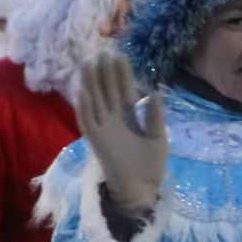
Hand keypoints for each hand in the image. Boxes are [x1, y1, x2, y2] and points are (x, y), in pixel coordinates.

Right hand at [75, 50, 166, 218]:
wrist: (141, 191)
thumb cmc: (150, 167)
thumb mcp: (158, 138)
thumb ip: (155, 115)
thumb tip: (155, 90)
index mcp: (130, 117)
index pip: (124, 90)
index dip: (122, 73)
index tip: (120, 55)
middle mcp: (114, 120)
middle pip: (107, 91)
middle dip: (104, 72)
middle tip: (102, 50)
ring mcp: (104, 130)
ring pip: (94, 101)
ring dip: (90, 83)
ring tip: (88, 63)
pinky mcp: (96, 142)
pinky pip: (87, 122)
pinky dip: (84, 108)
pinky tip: (83, 92)